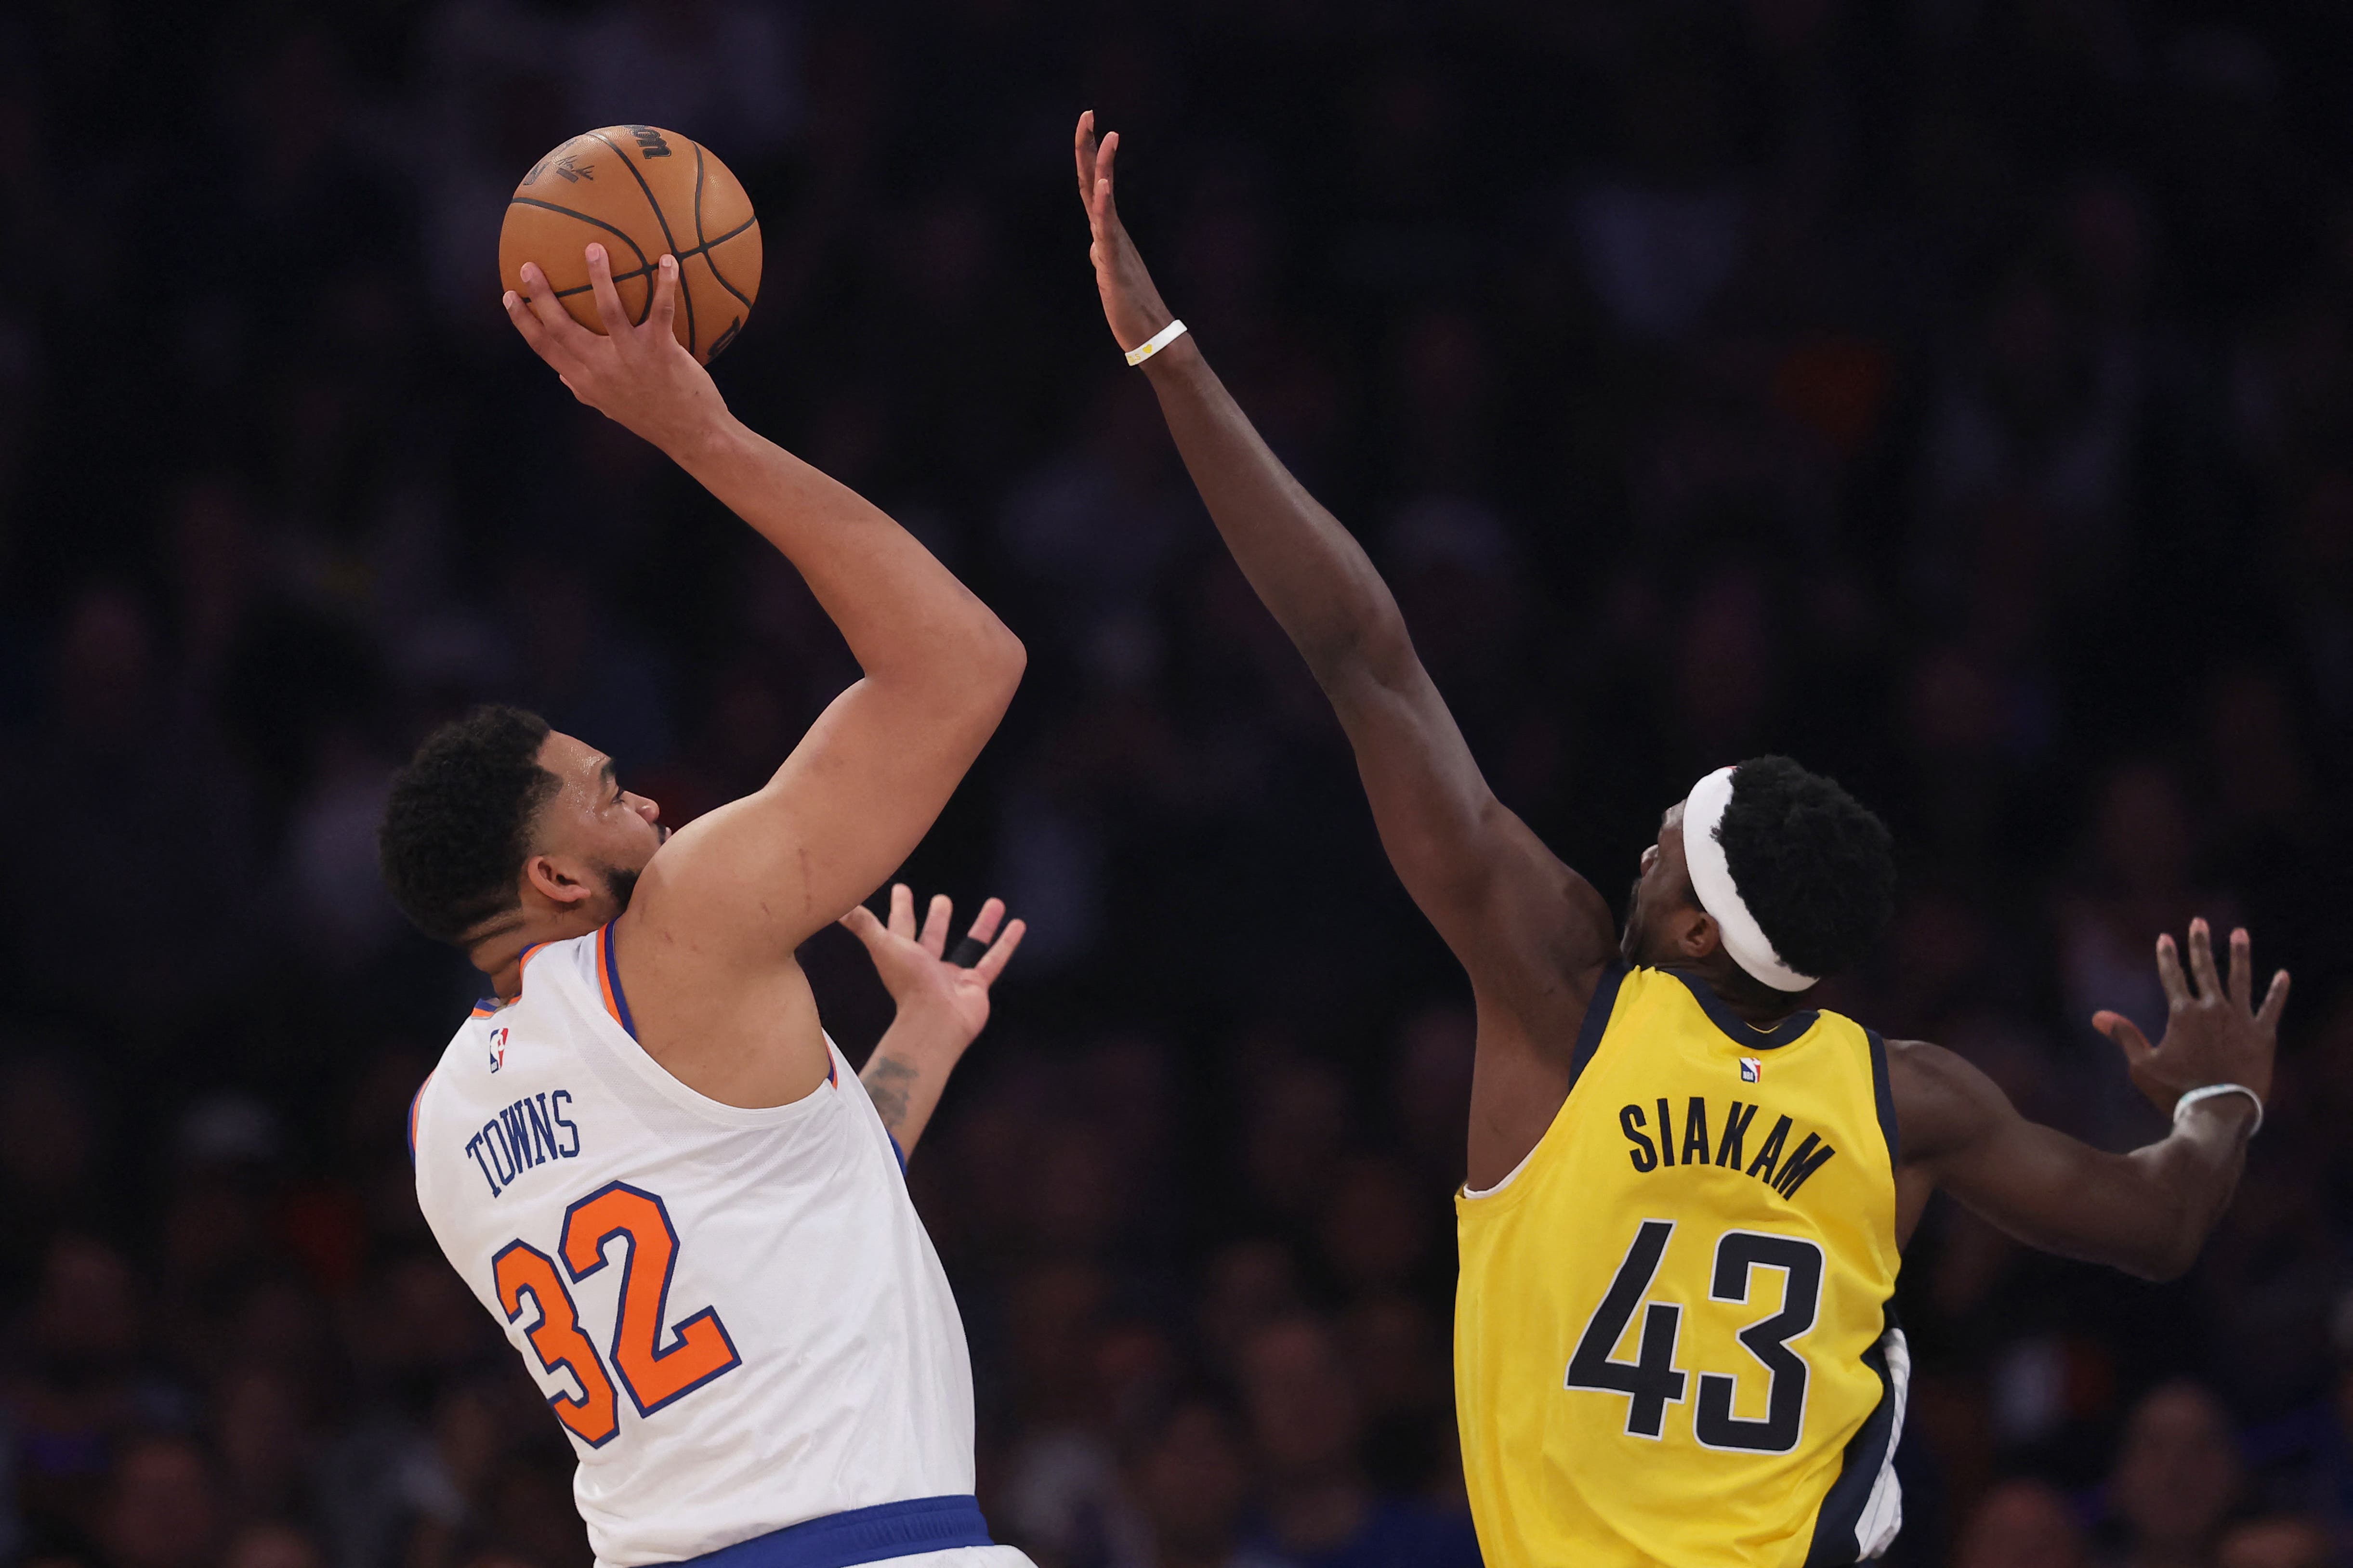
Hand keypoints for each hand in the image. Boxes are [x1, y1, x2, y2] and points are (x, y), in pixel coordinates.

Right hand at [502, 245, 728, 452]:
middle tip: (528, 266)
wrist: (691, 436)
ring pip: (608, 310)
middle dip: (542, 295)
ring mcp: (631, 357)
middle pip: (562, 326)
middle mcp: (602, 368)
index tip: (508, 296)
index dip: (523, 322)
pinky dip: (665, 284)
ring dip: (599, 277)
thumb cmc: (651, 419)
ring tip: (594, 248)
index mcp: (586, 381)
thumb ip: (584, 391)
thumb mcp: (610, 408)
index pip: (544, 348)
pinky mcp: (662, 350)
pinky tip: (667, 259)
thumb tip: (561, 376)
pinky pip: (662, 309)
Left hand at [841, 884, 1025, 1051]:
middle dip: (936, 918)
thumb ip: (864, 925)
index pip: (901, 926)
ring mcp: (953, 975)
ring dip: (981, 925)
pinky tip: (1017, 925)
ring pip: (969, 945)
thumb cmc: (908, 983)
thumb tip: (838, 906)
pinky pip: (993, 960)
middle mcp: (927, 964)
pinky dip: (1005, 943)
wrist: (935, 1021)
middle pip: (932, 936)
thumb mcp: (885, 947)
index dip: (900, 908)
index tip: (902, 889)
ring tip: (995, 902)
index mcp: (903, 954)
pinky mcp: (976, 985)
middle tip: (942, 899)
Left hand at [1074, 110, 1179, 355]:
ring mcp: (1114, 247)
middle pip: (1095, 183)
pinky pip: (1108, 232)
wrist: (1151, 336)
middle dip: (1090, 148)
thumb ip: (1103, 255)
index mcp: (1108, 233)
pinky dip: (1105, 208)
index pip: (1093, 187)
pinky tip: (1104, 186)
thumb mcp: (1109, 275)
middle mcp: (1112, 233)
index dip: (1089, 156)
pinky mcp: (1114, 266)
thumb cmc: (1131, 307)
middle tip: (1088, 114)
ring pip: (1104, 201)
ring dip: (1104, 167)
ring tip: (1108, 136)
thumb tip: (1096, 245)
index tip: (1088, 125)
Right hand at [2096, 919, 2288, 1117]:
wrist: (2220, 1111)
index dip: (2167, 955)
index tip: (2165, 937)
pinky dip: (2277, 991)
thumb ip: (2124, 1035)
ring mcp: (2240, 1020)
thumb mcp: (2142, 1065)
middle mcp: (2212, 1009)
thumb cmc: (2176, 1091)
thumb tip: (2098, 1016)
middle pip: (2205, 969)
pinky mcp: (2262, 1035)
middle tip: (2199, 922)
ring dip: (2239, 955)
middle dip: (2199, 943)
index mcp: (2183, 1014)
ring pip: (2240, 979)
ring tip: (2239, 933)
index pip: (2172, 976)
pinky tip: (2283, 975)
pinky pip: (2271, 1007)